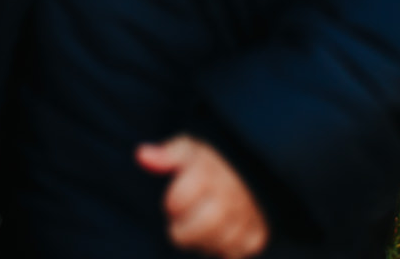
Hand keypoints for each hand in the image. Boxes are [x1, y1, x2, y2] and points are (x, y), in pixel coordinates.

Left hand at [136, 136, 269, 258]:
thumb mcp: (188, 150)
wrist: (248, 169)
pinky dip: (223, 250)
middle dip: (185, 231)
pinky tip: (216, 238)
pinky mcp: (258, 233)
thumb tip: (142, 155)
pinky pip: (237, 253)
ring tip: (198, 229)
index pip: (181, 199)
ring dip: (203, 242)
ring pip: (222, 242)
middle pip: (206, 224)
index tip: (172, 202)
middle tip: (180, 224)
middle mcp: (233, 192)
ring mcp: (248, 214)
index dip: (172, 204)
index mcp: (211, 170)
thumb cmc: (210, 164)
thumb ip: (166, 154)